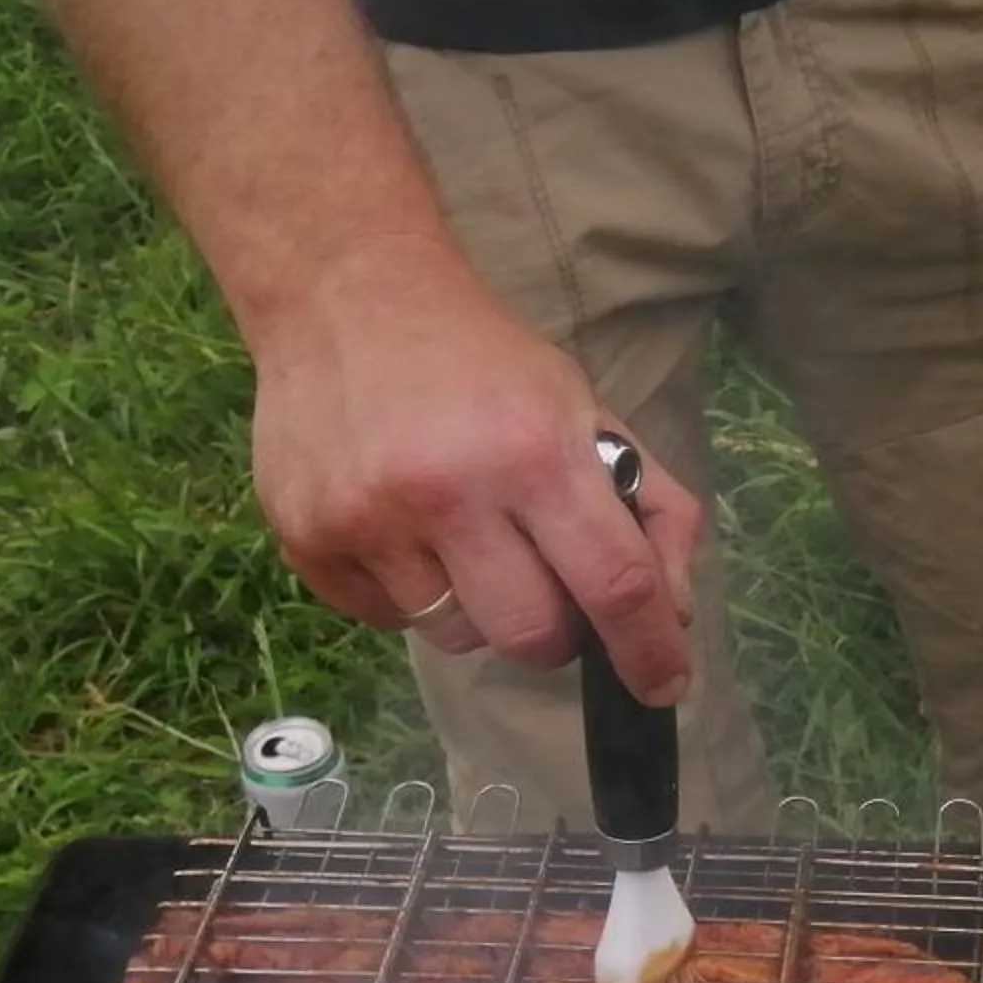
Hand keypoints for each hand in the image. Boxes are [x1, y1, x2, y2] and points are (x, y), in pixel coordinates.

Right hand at [245, 232, 700, 703]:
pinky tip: (405, 529)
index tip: (664, 686)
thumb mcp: (585, 410)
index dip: (649, 650)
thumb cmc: (483, 363)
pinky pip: (386, 620)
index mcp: (534, 452)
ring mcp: (367, 520)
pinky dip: (411, 594)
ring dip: (477, 608)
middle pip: (530, 637)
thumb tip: (675, 615)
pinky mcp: (308, 538)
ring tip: (461, 536)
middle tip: (546, 587)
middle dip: (555, 633)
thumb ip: (650, 508)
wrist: (345, 297)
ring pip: (454, 637)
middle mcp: (447, 492)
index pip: (614, 584)